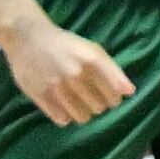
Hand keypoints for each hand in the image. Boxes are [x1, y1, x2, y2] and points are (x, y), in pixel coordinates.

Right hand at [0, 19, 129, 126]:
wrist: (30, 39)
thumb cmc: (67, 45)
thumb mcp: (93, 50)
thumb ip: (112, 70)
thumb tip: (129, 92)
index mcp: (93, 60)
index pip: (115, 91)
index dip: (116, 98)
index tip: (112, 98)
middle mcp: (77, 74)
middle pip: (100, 107)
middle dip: (99, 105)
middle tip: (92, 99)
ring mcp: (58, 86)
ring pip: (82, 116)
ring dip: (84, 113)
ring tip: (79, 104)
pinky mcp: (41, 96)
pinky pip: (62, 119)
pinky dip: (66, 116)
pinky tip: (64, 107)